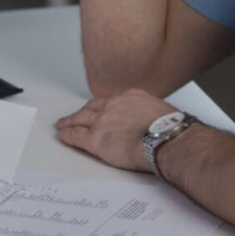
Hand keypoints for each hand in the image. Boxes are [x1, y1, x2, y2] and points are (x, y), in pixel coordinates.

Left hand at [55, 88, 176, 171]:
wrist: (168, 139)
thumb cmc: (172, 130)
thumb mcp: (162, 112)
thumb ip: (149, 115)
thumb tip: (152, 124)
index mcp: (130, 96)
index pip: (110, 101)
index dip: (102, 108)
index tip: (99, 111)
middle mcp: (114, 105)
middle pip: (92, 107)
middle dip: (82, 112)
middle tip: (75, 116)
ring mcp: (103, 121)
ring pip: (80, 119)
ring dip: (69, 122)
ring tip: (62, 125)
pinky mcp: (96, 139)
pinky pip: (76, 135)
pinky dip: (67, 135)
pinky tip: (63, 136)